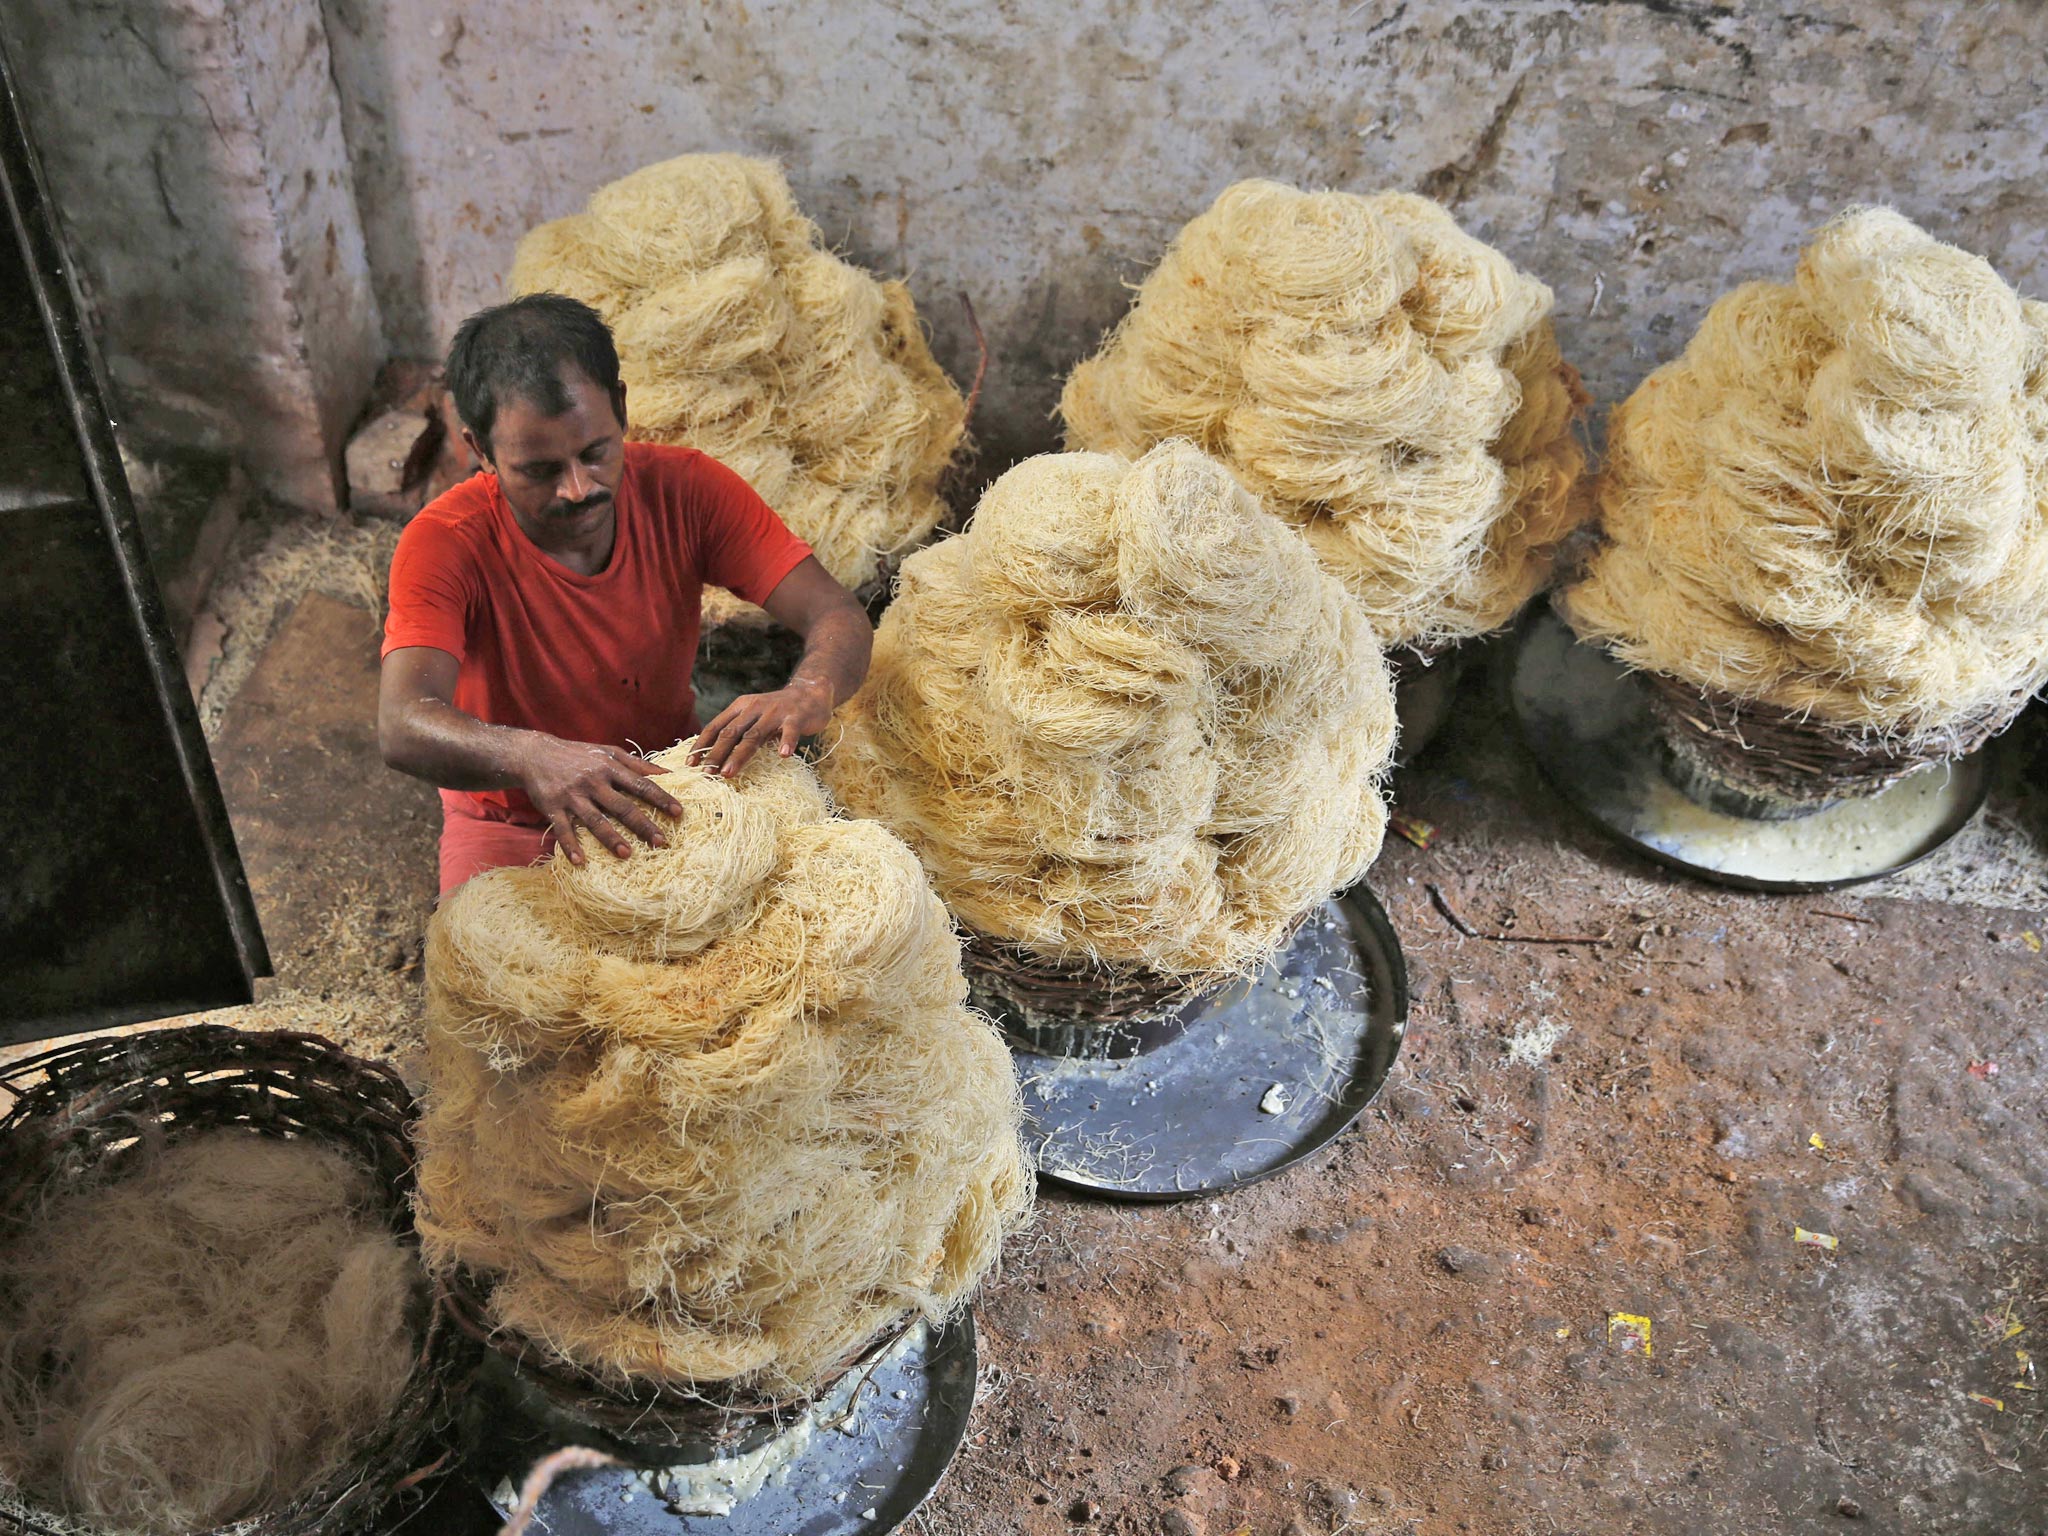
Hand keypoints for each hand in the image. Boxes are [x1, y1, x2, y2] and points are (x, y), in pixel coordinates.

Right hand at [515, 735, 684, 862]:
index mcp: (610, 768)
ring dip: (611, 838)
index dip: (661, 798)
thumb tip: (668, 774)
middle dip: (643, 824)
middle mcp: (593, 782)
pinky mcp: (552, 807)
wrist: (534, 753)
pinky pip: (562, 829)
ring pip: (595, 820)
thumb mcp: (608, 752)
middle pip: (622, 806)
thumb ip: (637, 764)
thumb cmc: (578, 754)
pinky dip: (570, 846)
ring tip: (627, 855)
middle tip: (661, 841)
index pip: (641, 785)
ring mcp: (572, 796)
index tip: (678, 812)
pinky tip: (579, 862)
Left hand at [691, 677, 834, 777]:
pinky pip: (790, 731)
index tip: (690, 764)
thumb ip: (738, 730)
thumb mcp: (753, 715)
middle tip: (706, 774)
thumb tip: (712, 756)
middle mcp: (755, 707)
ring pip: (754, 735)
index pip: (716, 726)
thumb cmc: (778, 711)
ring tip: (728, 773)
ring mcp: (775, 712)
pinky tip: (784, 755)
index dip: (702, 744)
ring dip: (739, 755)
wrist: (810, 692)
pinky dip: (787, 742)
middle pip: (731, 733)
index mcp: (741, 706)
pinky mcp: (796, 717)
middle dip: (716, 754)